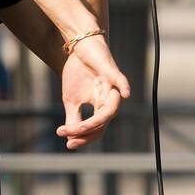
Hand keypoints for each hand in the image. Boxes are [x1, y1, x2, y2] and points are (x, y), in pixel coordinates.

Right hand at [58, 34, 129, 149]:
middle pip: (103, 124)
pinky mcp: (112, 72)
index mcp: (101, 109)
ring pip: (110, 110)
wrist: (80, 50)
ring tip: (80, 127)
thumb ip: (73, 118)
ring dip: (95, 121)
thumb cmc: (78, 74)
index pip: (96, 130)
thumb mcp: (71, 100)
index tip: (69, 145)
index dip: (83, 138)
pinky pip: (121, 81)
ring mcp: (112, 88)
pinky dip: (124, 87)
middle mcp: (109, 101)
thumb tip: (68, 137)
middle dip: (85, 132)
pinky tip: (125, 95)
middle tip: (69, 138)